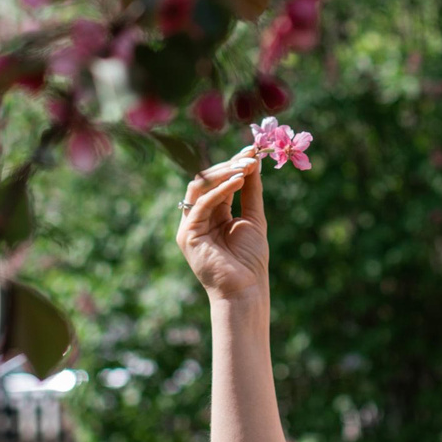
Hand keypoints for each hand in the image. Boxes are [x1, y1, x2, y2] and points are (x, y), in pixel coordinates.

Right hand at [178, 149, 269, 302]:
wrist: (245, 290)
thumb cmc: (250, 260)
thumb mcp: (254, 218)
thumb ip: (251, 190)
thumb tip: (254, 161)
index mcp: (212, 214)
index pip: (218, 181)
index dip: (233, 164)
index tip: (252, 150)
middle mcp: (197, 217)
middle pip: (205, 180)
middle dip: (228, 165)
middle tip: (251, 155)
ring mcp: (189, 226)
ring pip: (199, 187)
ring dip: (223, 173)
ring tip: (246, 166)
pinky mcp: (187, 235)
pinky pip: (201, 204)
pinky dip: (220, 190)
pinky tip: (239, 180)